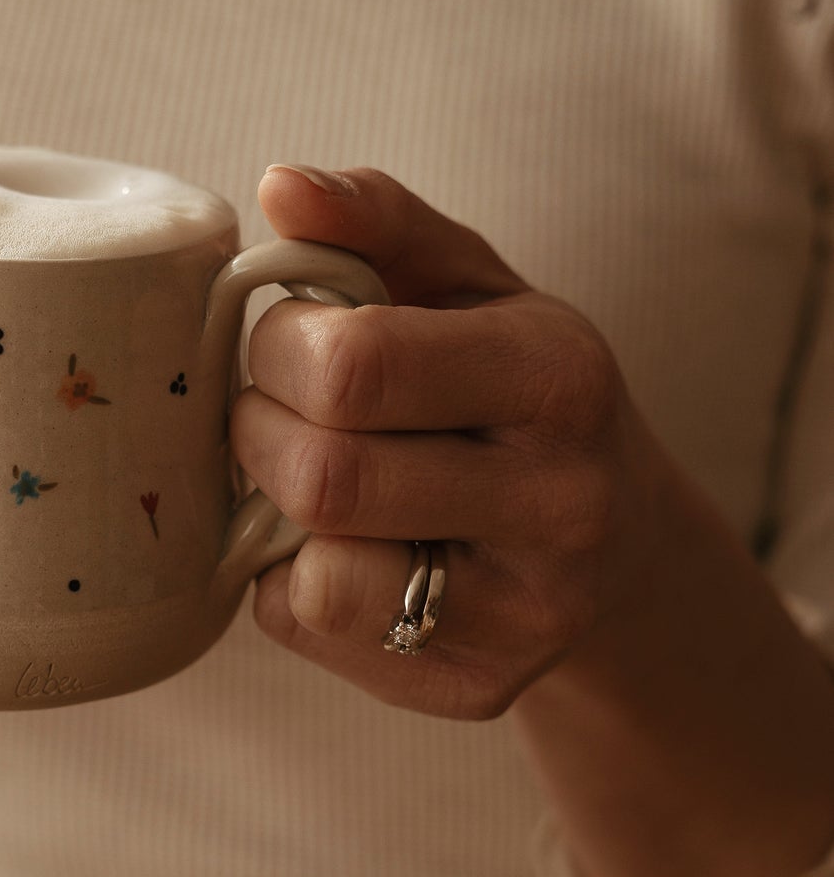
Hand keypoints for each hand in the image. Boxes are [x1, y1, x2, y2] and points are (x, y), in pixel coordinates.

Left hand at [230, 164, 675, 720]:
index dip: (280, 347)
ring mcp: (526, 613)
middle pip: (324, 477)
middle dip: (260, 433)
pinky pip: (313, 631)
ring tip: (311, 480)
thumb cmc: (509, 388)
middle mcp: (562, 503)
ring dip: (273, 518)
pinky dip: (290, 583)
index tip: (294, 339)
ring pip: (317, 578)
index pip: (353, 364)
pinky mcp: (476, 688)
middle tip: (280, 413)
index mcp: (558, 377)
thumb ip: (376, 222)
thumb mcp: (467, 283)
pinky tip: (344, 546)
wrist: (616, 538)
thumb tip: (281, 188)